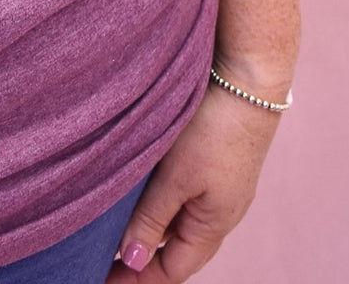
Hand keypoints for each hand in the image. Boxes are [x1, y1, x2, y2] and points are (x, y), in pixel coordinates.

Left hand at [102, 81, 283, 280]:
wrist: (249, 83)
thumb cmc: (213, 131)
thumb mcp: (176, 178)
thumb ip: (152, 219)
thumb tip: (133, 261)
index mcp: (213, 226)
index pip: (172, 271)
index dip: (137, 277)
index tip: (100, 276)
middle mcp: (220, 214)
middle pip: (177, 251)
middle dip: (141, 258)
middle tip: (100, 256)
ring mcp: (220, 189)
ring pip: (179, 222)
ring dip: (149, 227)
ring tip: (111, 226)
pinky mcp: (216, 165)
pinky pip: (184, 196)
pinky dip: (160, 202)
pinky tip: (138, 189)